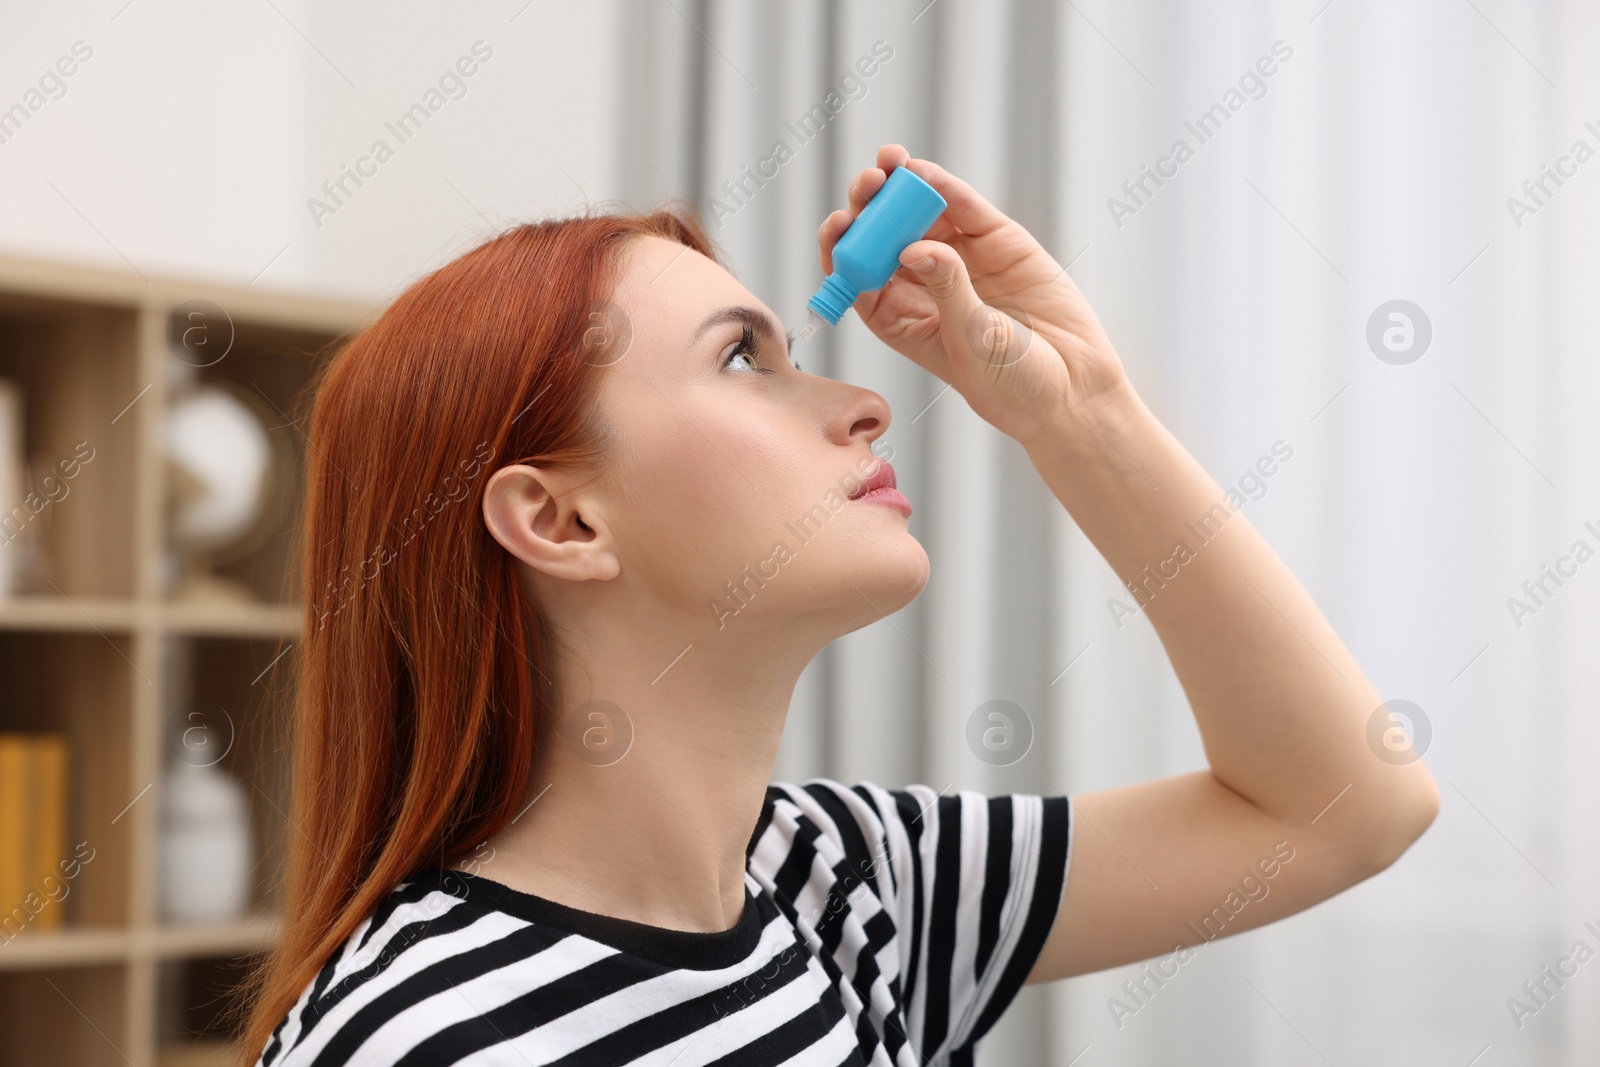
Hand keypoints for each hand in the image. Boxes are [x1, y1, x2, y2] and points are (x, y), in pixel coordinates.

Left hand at [819, 144, 1130, 446]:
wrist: (1073, 389)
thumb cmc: (1011, 386)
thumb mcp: (971, 343)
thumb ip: (947, 291)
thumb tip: (916, 247)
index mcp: (901, 318)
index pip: (860, 275)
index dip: (844, 247)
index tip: (838, 225)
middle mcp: (925, 284)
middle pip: (884, 237)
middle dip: (870, 206)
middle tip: (867, 185)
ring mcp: (961, 260)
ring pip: (921, 214)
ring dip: (901, 186)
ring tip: (891, 164)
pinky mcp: (998, 242)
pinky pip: (965, 209)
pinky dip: (945, 188)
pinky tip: (924, 173)